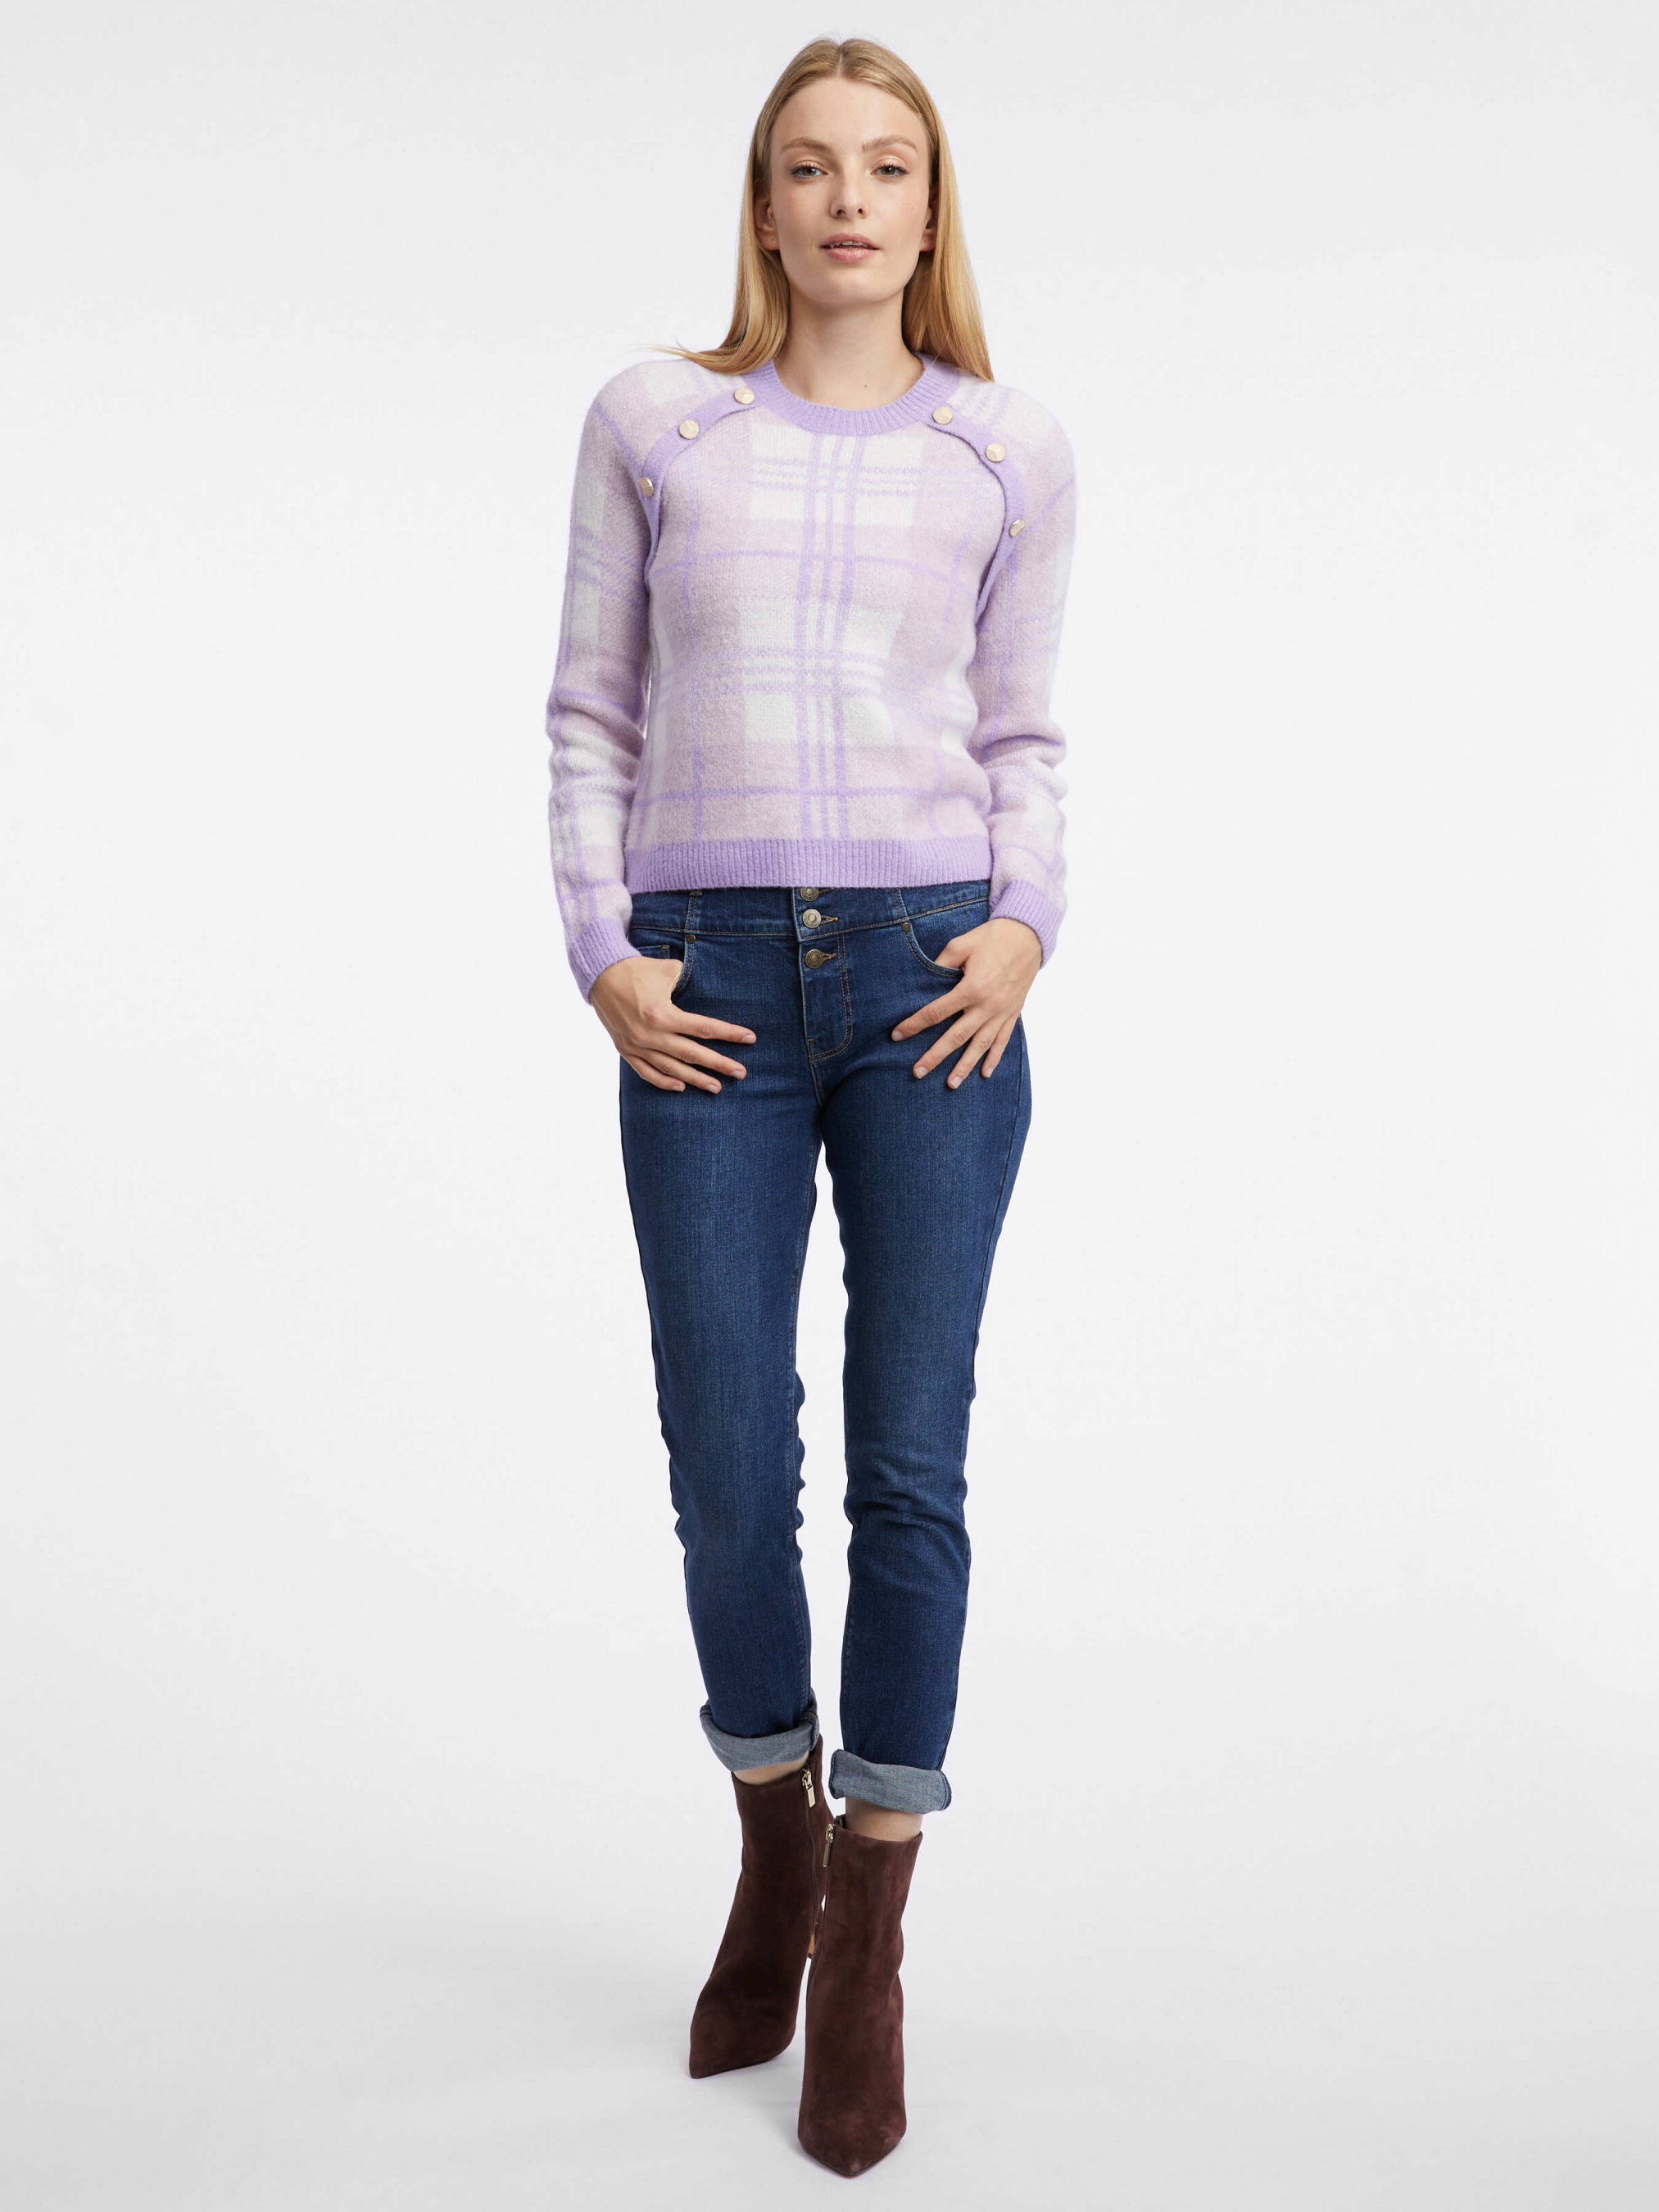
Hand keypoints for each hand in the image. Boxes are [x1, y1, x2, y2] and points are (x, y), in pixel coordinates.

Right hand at [590, 955, 754, 1093]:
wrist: (600, 975)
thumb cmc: (637, 970)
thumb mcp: (667, 970)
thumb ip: (689, 982)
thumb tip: (708, 988)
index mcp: (663, 1013)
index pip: (704, 1028)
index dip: (729, 1034)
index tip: (750, 1038)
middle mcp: (650, 1034)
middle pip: (692, 1053)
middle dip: (719, 1064)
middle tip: (741, 1073)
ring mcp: (637, 1045)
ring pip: (672, 1068)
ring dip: (695, 1079)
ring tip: (716, 1087)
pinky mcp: (625, 1050)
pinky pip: (646, 1072)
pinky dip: (664, 1081)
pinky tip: (681, 1087)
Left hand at [891, 916, 1040, 1085]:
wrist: (1028, 936)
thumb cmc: (992, 938)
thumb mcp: (961, 945)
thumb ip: (941, 964)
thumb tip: (923, 980)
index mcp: (972, 988)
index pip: (935, 1013)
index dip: (914, 1025)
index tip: (897, 1035)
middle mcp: (987, 1006)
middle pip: (955, 1037)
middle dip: (935, 1056)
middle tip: (917, 1072)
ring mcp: (1002, 1012)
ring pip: (980, 1046)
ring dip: (964, 1066)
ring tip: (950, 1084)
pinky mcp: (1013, 1013)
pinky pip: (1003, 1040)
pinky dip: (994, 1058)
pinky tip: (984, 1073)